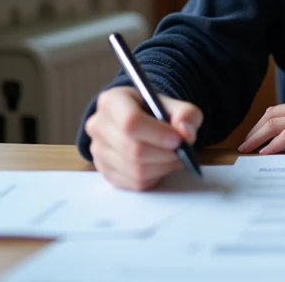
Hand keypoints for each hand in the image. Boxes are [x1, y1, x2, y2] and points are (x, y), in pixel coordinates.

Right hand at [85, 87, 202, 190]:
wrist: (141, 122)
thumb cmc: (155, 112)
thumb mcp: (174, 104)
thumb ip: (186, 114)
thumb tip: (186, 134)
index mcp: (111, 101)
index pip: (130, 122)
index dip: (158, 134)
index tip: (178, 139)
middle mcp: (98, 126)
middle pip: (133, 150)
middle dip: (164, 154)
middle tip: (182, 151)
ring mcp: (98, 151)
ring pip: (135, 170)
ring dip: (162, 167)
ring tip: (175, 157)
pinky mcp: (105, 172)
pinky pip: (133, 183)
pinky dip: (154, 177)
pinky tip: (161, 165)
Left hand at [237, 93, 284, 154]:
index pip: (279, 110)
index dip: (261, 124)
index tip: (252, 138)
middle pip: (271, 114)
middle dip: (254, 131)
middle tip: (244, 146)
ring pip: (275, 123)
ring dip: (257, 138)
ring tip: (247, 151)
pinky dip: (272, 144)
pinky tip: (265, 154)